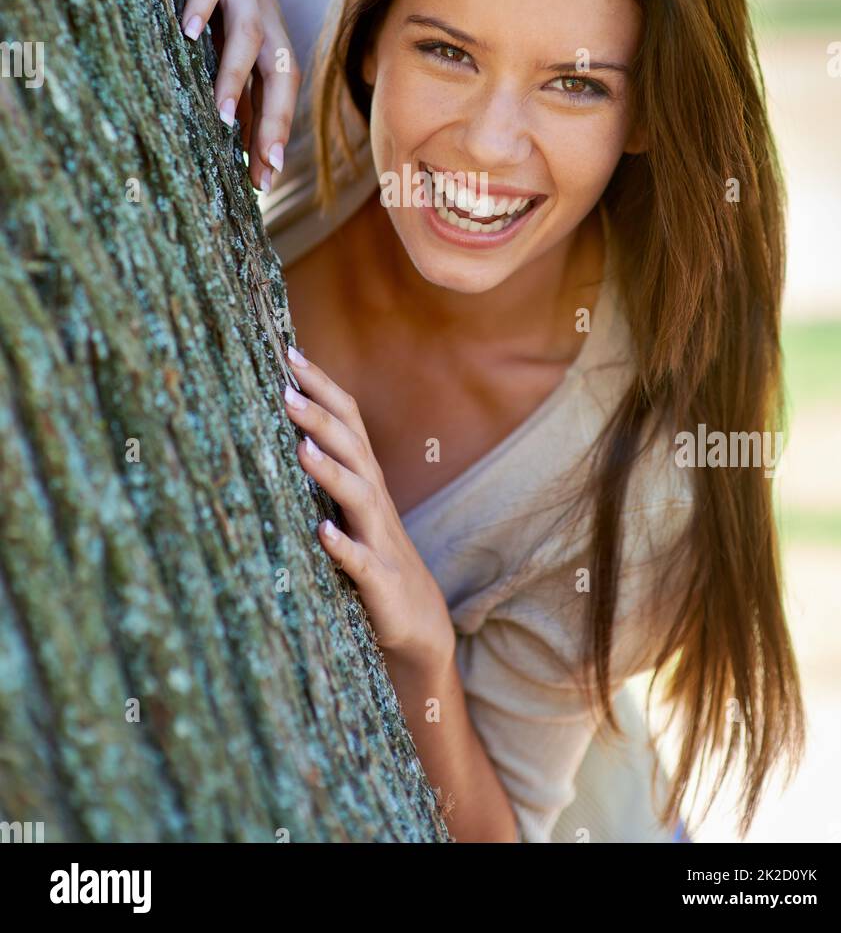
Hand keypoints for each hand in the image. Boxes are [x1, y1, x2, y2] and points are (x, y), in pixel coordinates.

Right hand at [177, 0, 300, 192]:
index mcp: (270, 37)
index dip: (274, 136)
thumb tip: (232, 136)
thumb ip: (234, 72)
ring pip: (247, 35)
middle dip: (273, 121)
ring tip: (221, 114)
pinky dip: (201, 5)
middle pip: (279, 72)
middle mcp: (264, 15)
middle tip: (263, 166)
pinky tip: (185, 32)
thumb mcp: (228, 28)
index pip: (280, 94)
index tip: (264, 183)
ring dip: (235, 76)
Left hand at [281, 350, 455, 669]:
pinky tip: (321, 534)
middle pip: (351, 448)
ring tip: (301, 448)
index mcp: (364, 480)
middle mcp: (373, 501)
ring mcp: (378, 540)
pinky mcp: (377, 584)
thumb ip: (328, 471)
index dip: (323, 387)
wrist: (419, 625)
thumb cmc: (372, 559)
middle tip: (286, 387)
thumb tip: (283, 427)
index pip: (347, 421)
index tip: (289, 353)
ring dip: (330, 471)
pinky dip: (343, 546)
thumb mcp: (351, 510)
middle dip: (320, 416)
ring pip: (357, 496)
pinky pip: (359, 562)